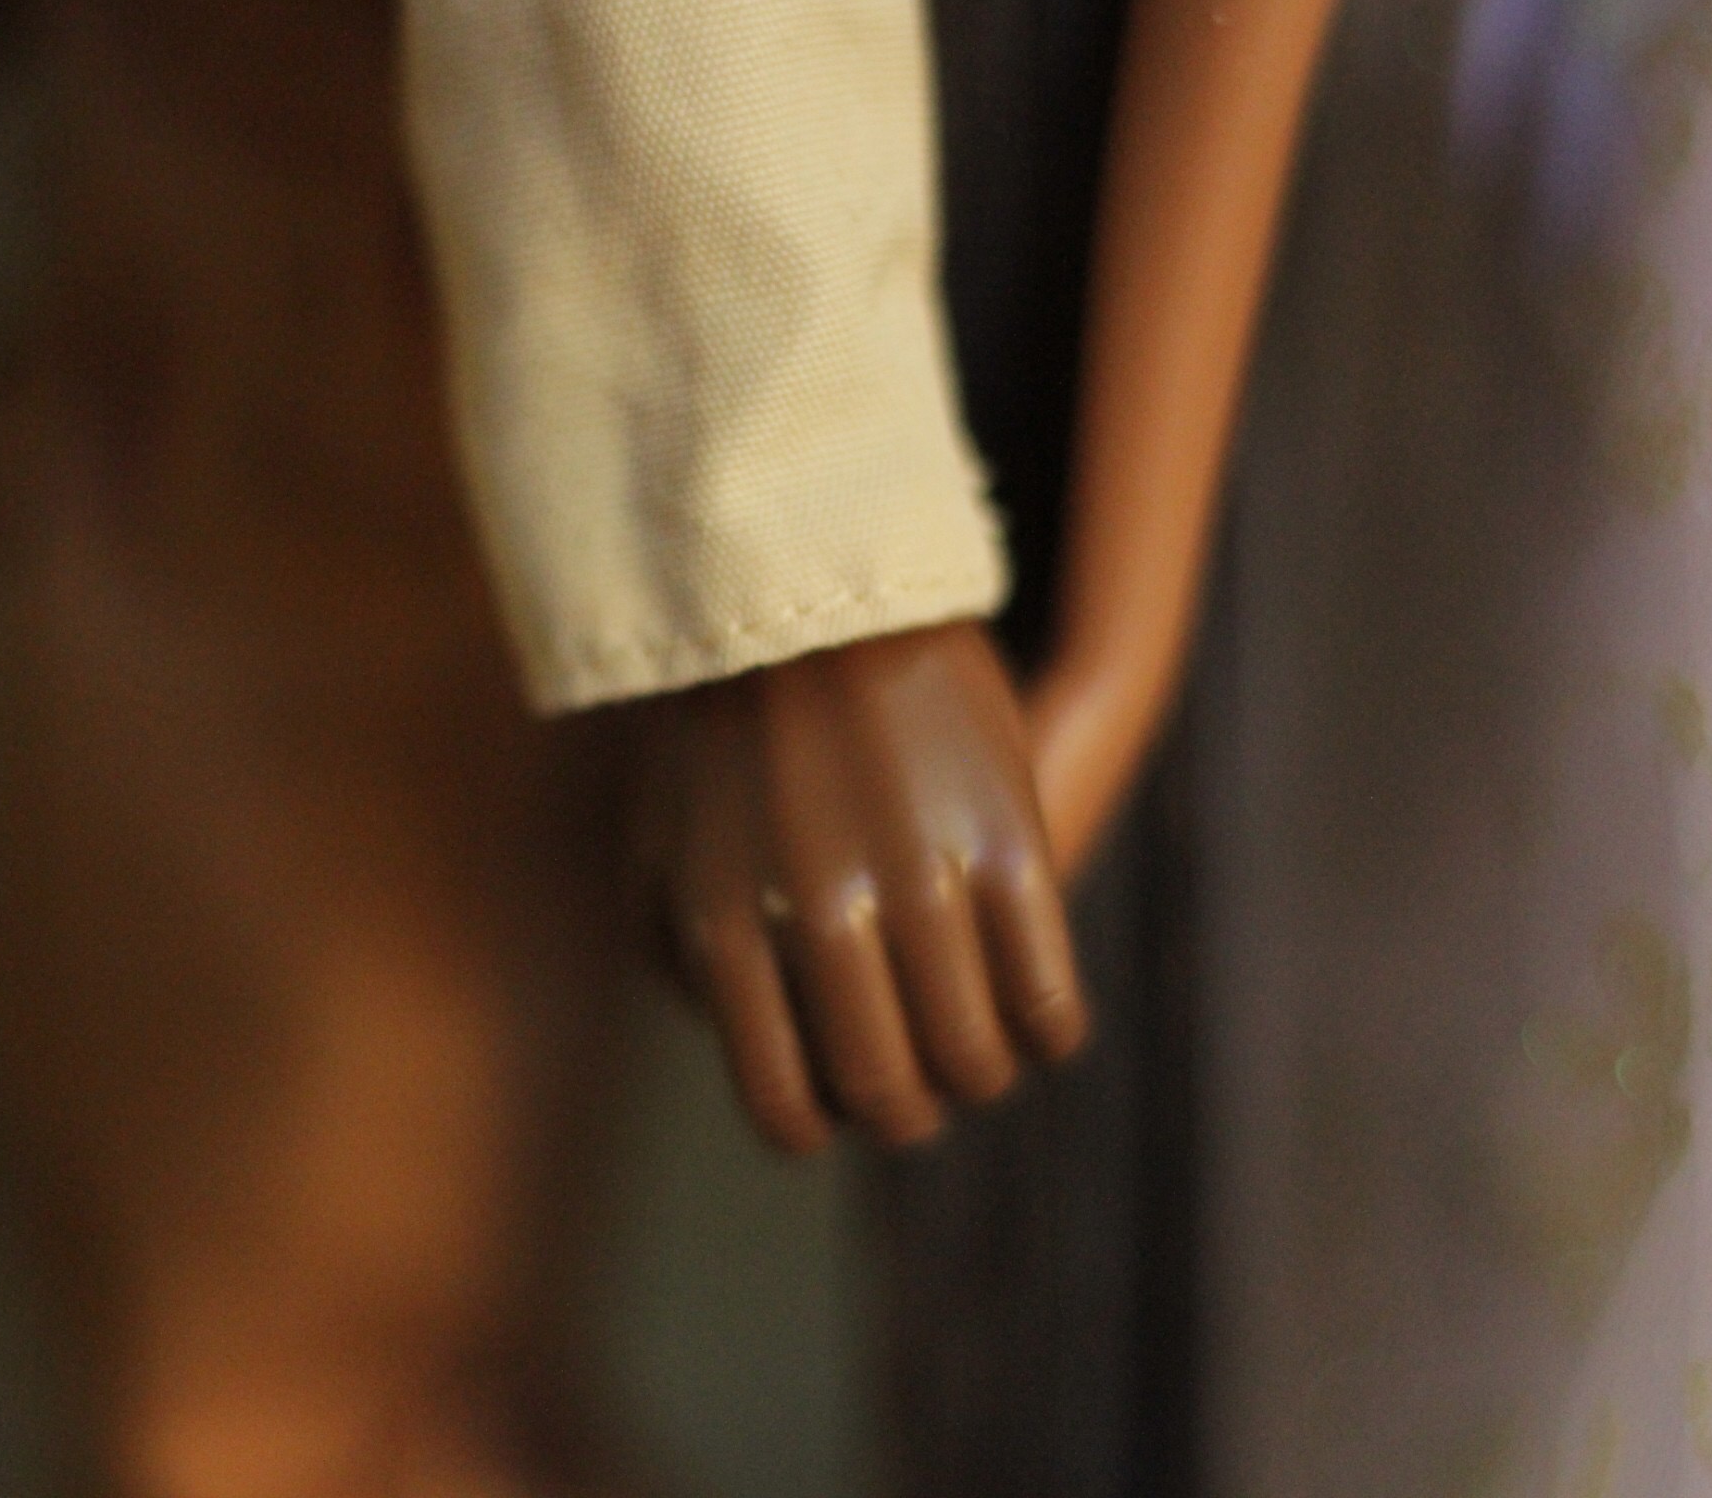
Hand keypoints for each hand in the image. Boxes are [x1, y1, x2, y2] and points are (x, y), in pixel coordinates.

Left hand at [635, 621, 1086, 1153]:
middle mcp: (820, 916)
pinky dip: (1050, 1028)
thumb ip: (682, 966)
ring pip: (978, 1059)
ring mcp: (918, 877)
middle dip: (914, 1110)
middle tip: (927, 1086)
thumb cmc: (728, 730)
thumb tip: (748, 1062)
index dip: (830, 1125)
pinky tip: (1040, 1010)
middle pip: (895, 1095)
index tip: (851, 1102)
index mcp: (726, 930)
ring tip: (983, 1045)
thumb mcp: (661, 849)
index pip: (791, 1108)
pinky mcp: (1007, 840)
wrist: (813, 585)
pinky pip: (1049, 995)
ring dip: (984, 1072)